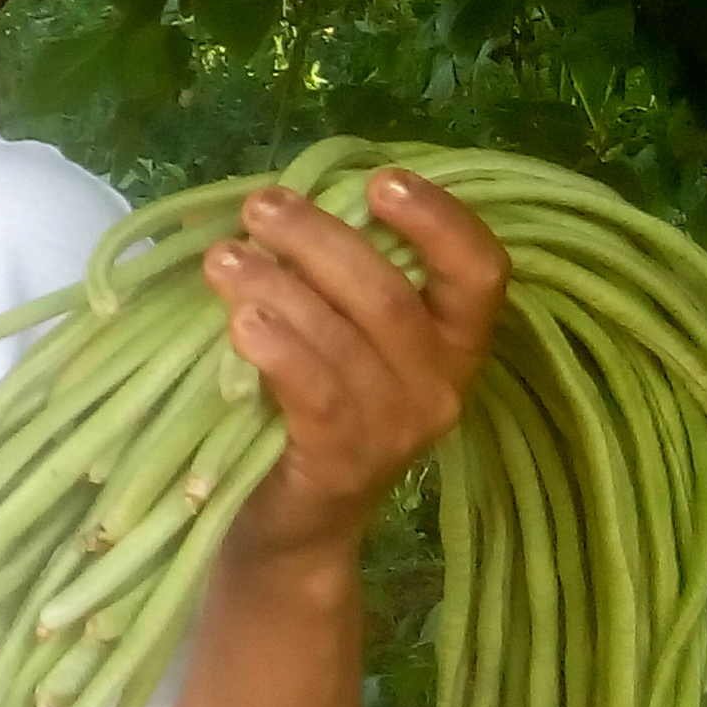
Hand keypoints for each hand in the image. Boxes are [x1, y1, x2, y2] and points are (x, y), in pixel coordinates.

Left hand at [203, 168, 511, 573]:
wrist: (290, 525)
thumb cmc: (308, 405)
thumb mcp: (334, 332)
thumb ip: (329, 276)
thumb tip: (278, 202)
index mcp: (453, 340)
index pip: (481, 271)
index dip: (441, 220)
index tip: (382, 180)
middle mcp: (442, 384)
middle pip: (391, 295)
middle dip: (321, 240)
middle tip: (261, 208)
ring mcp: (398, 429)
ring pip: (346, 339)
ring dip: (281, 288)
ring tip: (224, 258)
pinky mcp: (345, 464)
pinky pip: (318, 395)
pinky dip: (279, 350)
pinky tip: (241, 321)